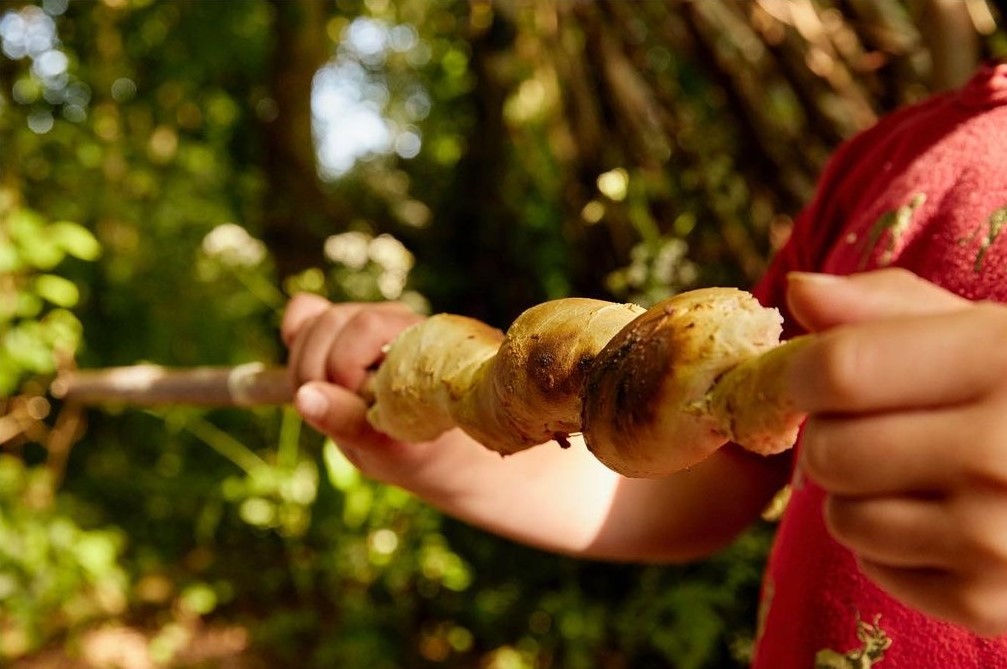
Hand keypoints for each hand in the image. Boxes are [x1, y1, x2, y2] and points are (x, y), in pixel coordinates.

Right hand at [281, 294, 459, 486]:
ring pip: (314, 323)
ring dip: (304, 367)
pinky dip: (295, 338)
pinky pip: (305, 313)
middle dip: (317, 371)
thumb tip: (303, 397)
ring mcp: (366, 320)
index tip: (359, 407)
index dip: (345, 366)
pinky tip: (303, 374)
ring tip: (327, 403)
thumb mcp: (382, 445)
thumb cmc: (413, 448)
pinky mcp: (341, 328)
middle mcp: (393, 319)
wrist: (428, 451)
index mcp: (416, 339)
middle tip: (333, 413)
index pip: (365, 326)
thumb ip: (344, 419)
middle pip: (332, 321)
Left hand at [787, 268, 1006, 635]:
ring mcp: (997, 538)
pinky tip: (941, 520)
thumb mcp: (979, 328)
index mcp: (1003, 362)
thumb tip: (797, 290)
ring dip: (857, 493)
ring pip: (840, 515)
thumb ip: (884, 305)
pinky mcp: (987, 602)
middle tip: (881, 426)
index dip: (802, 373)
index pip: (840, 371)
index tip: (808, 375)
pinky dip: (889, 545)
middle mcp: (1003, 454)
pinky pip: (872, 565)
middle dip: (834, 434)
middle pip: (830, 450)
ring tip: (917, 473)